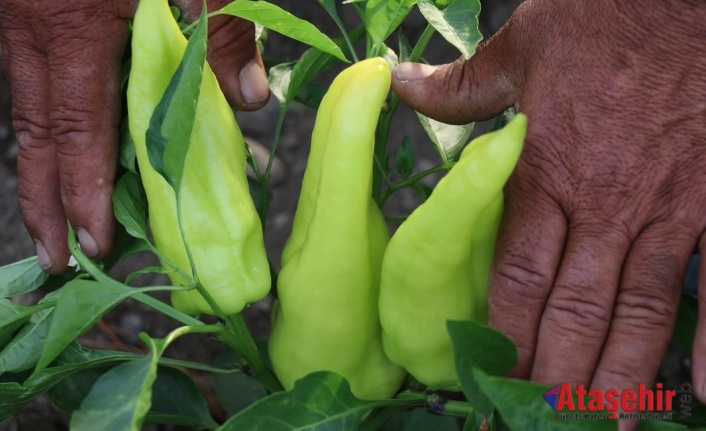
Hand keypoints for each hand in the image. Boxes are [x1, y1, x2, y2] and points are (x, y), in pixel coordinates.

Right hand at [0, 0, 268, 273]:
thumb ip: (224, 31)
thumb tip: (249, 97)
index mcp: (75, 23)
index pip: (78, 128)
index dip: (85, 192)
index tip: (95, 243)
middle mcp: (34, 26)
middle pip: (36, 134)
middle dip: (44, 203)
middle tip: (59, 260)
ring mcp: (23, 19)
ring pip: (30, 111)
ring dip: (43, 171)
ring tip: (56, 225)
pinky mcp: (30, 14)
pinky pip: (38, 83)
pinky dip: (52, 127)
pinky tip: (70, 154)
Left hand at [393, 0, 705, 427]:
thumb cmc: (600, 18)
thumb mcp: (519, 48)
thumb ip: (459, 86)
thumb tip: (398, 82)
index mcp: (546, 175)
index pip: (517, 278)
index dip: (504, 334)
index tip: (492, 377)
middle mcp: (604, 206)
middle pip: (574, 312)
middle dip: (555, 375)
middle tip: (538, 422)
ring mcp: (669, 210)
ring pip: (641, 313)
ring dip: (619, 376)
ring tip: (602, 424)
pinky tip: (702, 390)